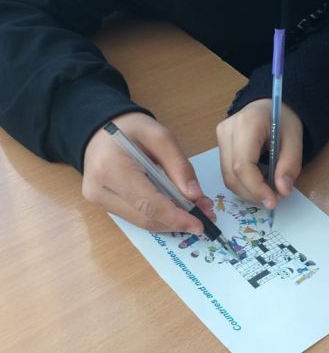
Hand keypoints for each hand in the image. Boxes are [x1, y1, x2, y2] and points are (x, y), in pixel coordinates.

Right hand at [82, 112, 214, 233]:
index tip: (200, 224)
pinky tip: (176, 208)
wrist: (100, 130)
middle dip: (178, 220)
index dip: (176, 217)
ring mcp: (99, 200)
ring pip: (142, 221)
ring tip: (195, 210)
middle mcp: (100, 189)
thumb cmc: (130, 128)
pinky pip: (136, 216)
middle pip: (146, 217)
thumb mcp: (160, 136)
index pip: (148, 203)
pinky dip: (159, 216)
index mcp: (112, 168)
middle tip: (205, 215)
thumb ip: (179, 166)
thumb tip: (195, 196)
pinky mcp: (104, 205)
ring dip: (170, 221)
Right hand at [216, 99, 302, 206]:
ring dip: (248, 191)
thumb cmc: (283, 118)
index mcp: (247, 124)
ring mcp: (220, 137)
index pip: (242, 165)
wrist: (269, 104)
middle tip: (274, 199)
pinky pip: (228, 173)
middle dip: (253, 193)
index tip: (272, 201)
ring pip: (228, 177)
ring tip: (268, 191)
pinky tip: (258, 183)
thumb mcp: (295, 139)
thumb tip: (282, 191)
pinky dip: (244, 184)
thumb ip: (290, 165)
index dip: (255, 188)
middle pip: (232, 174)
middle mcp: (227, 130)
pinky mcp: (220, 145)